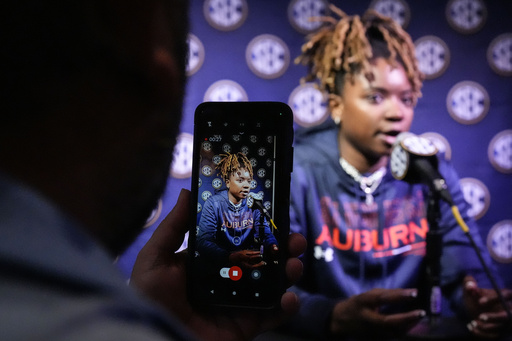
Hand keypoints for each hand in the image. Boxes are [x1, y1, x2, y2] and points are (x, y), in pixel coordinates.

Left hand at [130, 188, 305, 340]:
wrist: (158, 340)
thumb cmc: (150, 299)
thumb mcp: (155, 259)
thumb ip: (172, 227)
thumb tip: (188, 192)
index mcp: (210, 259)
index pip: (240, 237)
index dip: (258, 225)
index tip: (273, 213)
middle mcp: (229, 277)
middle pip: (263, 257)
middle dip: (283, 246)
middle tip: (294, 240)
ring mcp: (241, 300)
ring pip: (275, 282)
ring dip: (290, 271)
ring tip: (294, 265)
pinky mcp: (248, 324)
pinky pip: (275, 315)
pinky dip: (289, 306)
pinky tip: (289, 297)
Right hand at [330, 288, 425, 338]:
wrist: (341, 322)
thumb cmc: (357, 305)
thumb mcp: (367, 296)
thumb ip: (386, 294)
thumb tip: (408, 293)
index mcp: (364, 303)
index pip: (382, 298)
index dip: (398, 295)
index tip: (414, 292)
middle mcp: (368, 319)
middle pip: (389, 321)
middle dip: (407, 318)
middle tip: (421, 312)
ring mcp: (372, 332)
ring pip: (394, 331)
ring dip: (409, 325)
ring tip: (419, 316)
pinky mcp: (377, 339)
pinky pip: (394, 335)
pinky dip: (405, 330)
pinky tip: (412, 324)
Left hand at [463, 275, 511, 337]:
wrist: (473, 308)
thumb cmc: (475, 296)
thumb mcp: (470, 288)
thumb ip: (469, 283)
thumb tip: (470, 286)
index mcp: (504, 295)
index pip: (506, 295)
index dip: (494, 299)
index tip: (480, 302)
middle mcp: (509, 309)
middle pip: (508, 316)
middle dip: (495, 317)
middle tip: (480, 317)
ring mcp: (506, 322)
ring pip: (501, 327)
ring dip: (486, 327)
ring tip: (473, 322)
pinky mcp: (501, 332)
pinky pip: (494, 335)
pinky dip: (482, 333)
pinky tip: (471, 327)